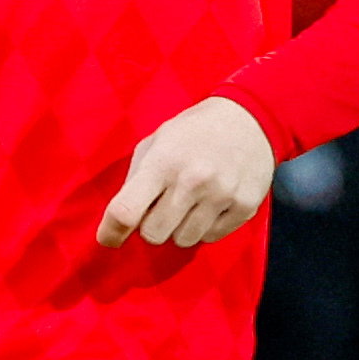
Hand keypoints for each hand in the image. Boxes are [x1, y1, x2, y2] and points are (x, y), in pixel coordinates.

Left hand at [98, 96, 276, 249]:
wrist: (249, 119)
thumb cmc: (194, 131)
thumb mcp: (156, 142)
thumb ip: (136, 179)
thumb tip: (121, 220)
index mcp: (163, 162)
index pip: (126, 211)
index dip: (111, 231)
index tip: (108, 238)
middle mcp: (192, 181)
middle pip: (153, 234)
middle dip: (152, 226)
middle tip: (162, 208)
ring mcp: (221, 196)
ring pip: (183, 240)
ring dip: (180, 228)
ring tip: (190, 205)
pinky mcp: (244, 207)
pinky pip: (211, 237)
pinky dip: (205, 227)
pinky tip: (211, 204)